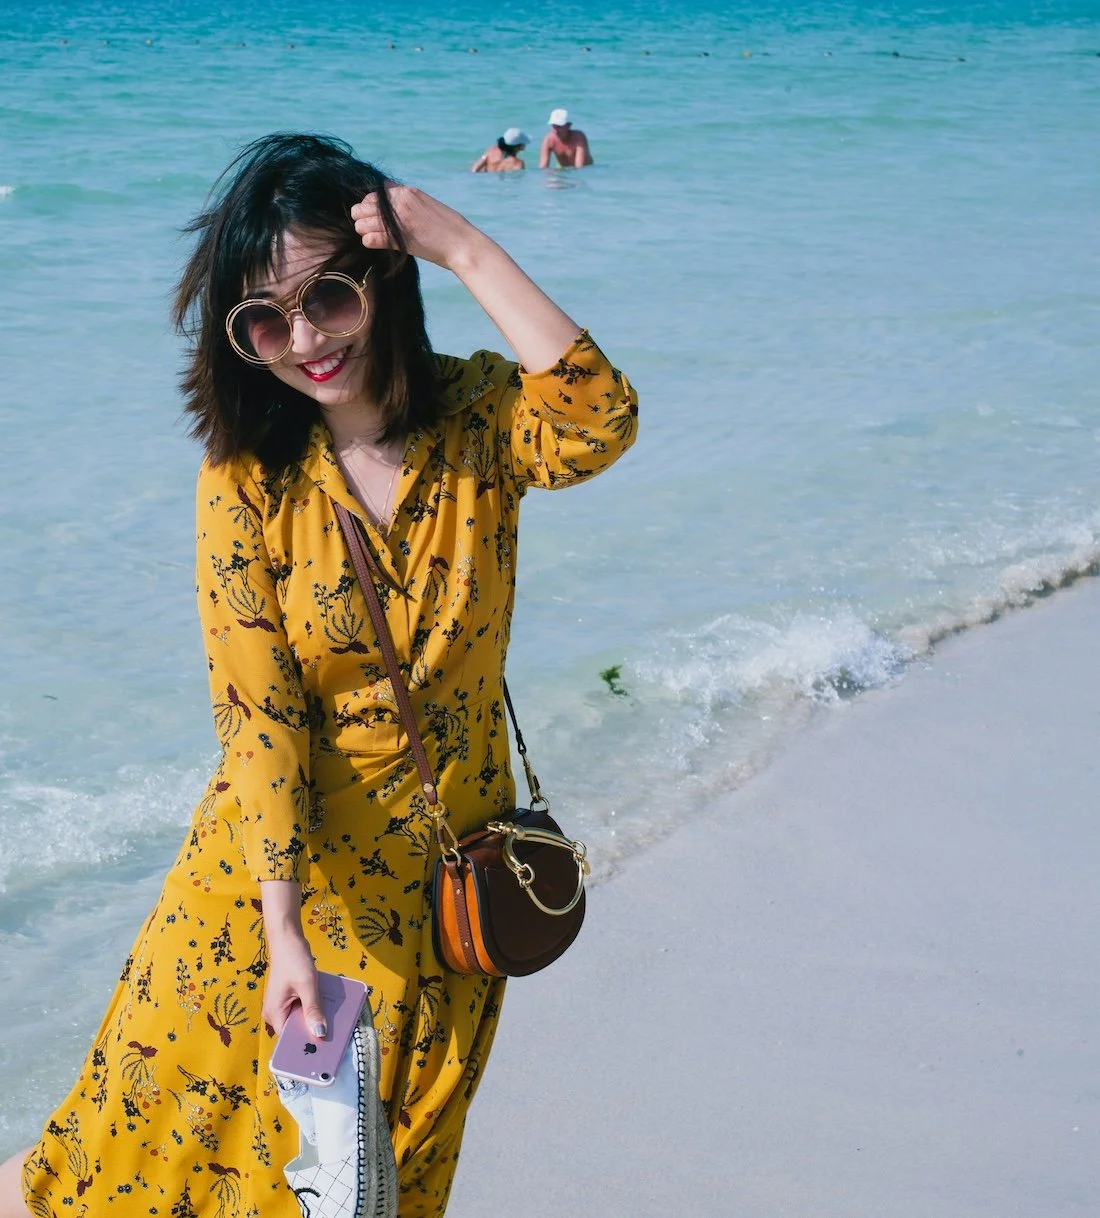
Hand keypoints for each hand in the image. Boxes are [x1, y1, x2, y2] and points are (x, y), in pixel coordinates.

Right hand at [262, 928, 324, 1037]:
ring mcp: (282, 1005)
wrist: (287, 937)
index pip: (289, 1039)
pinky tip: (327, 1009)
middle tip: (334, 1040)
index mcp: (274, 1014)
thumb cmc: (294, 959)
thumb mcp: (307, 985)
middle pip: (295, 1031)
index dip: (305, 1046)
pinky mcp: (289, 997)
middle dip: (312, 1033)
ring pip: (300, 1020)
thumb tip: (320, 1034)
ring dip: (314, 1020)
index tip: (323, 1052)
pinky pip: (301, 1009)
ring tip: (335, 1026)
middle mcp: (275, 1013)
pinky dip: (313, 1009)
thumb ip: (313, 1009)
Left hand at [351, 185, 481, 273]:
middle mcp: (399, 203)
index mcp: (406, 192)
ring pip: (363, 222)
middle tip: (368, 226)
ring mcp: (398, 221)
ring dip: (364, 229)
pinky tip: (373, 243)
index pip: (375, 192)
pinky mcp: (398, 240)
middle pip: (365, 205)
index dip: (371, 204)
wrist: (461, 244)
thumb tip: (390, 199)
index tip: (375, 214)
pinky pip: (370, 239)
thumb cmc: (447, 227)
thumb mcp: (426, 203)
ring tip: (370, 235)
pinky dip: (369, 241)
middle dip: (362, 216)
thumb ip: (407, 200)